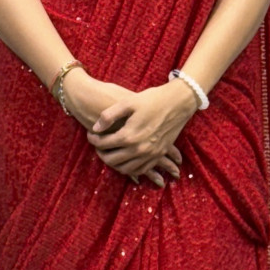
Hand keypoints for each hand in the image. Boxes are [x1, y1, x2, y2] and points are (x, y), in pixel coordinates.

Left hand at [62, 71, 185, 187]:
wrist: (178, 102)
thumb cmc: (152, 99)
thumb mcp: (128, 102)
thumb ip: (109, 116)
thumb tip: (96, 128)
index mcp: (129, 135)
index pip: (103, 144)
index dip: (93, 139)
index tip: (91, 134)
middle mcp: (139, 149)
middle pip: (111, 160)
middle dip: (101, 153)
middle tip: (98, 145)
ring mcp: (150, 154)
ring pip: (125, 168)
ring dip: (114, 163)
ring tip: (110, 152)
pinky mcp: (158, 155)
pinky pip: (140, 170)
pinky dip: (129, 168)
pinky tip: (125, 160)